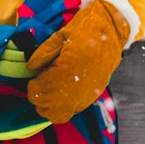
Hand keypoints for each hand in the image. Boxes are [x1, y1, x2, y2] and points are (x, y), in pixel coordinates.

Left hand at [26, 0, 129, 123]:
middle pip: (48, 107)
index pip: (41, 91)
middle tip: (38, 84)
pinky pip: (73, 111)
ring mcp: (87, 93)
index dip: (33, 86)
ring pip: (60, 114)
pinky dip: (62, 106)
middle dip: (38, 97)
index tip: (34, 76)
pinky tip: (60, 93)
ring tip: (47, 91)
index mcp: (68, 68)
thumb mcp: (61, 35)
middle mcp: (78, 86)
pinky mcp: (93, 95)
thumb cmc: (86, 28)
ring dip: (49, 106)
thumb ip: (43, 53)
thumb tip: (30, 68)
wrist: (113, 29)